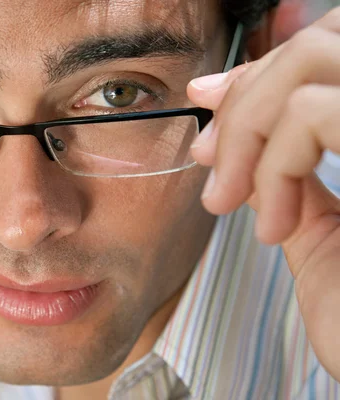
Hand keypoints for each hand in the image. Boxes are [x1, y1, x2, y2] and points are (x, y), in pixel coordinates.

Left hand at [187, 7, 339, 380]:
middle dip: (244, 96)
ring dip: (246, 135)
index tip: (209, 98)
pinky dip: (271, 166)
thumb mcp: (314, 232)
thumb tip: (235, 132)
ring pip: (311, 66)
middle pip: (319, 45)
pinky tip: (271, 226)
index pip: (326, 52)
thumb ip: (284, 177)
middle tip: (209, 156)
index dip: (261, 67)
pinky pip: (313, 116)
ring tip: (230, 199)